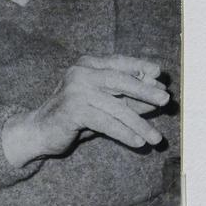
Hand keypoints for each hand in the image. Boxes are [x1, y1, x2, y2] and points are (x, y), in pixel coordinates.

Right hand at [3, 54, 171, 167]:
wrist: (40, 130)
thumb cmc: (75, 115)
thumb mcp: (104, 103)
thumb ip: (127, 97)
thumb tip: (158, 95)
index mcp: (86, 65)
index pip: (118, 62)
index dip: (139, 67)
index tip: (158, 73)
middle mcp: (80, 73)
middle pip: (120, 80)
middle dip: (145, 91)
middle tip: (166, 100)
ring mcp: (75, 91)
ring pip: (116, 107)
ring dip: (139, 124)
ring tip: (156, 138)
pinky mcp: (73, 110)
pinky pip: (106, 123)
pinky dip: (124, 133)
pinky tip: (138, 142)